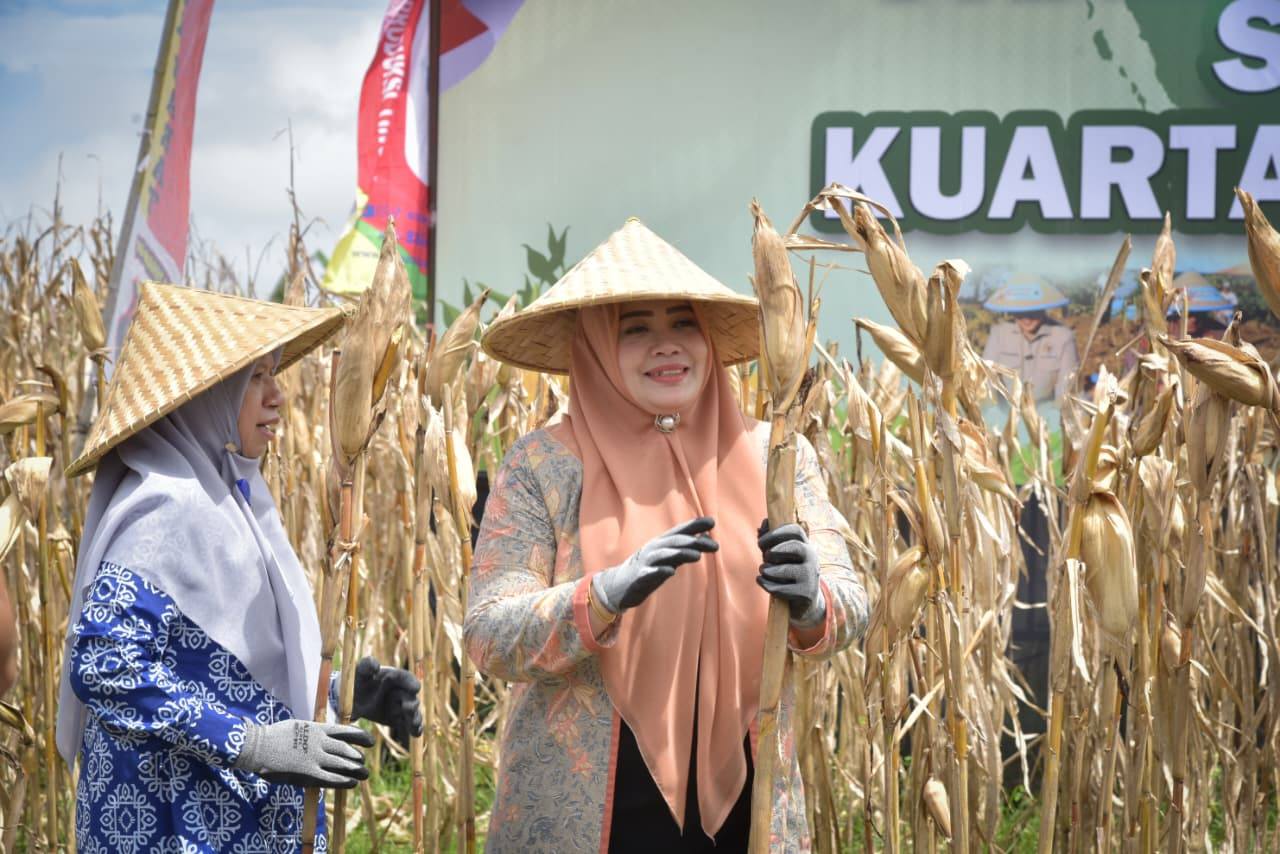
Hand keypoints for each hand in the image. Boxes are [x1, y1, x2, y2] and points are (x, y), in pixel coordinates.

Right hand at [234, 720, 374, 788]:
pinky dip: (343, 781)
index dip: (360, 737)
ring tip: (364, 774)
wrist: (257, 746)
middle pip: (346, 750)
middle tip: (364, 762)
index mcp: (317, 729)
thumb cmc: (274, 737)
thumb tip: (325, 735)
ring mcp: (314, 758)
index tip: (370, 741)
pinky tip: (351, 783)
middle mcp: (319, 742)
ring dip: (355, 769)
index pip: (345, 732)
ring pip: (341, 764)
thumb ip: (313, 732)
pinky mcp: (307, 773)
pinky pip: (330, 778)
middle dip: (357, 757)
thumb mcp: (298, 727)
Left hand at [352, 656, 423, 741]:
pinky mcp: (397, 719)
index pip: (406, 678)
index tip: (415, 688)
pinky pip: (407, 724)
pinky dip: (414, 729)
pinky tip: (416, 734)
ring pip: (412, 712)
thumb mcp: (359, 671)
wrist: (350, 699)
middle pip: (411, 697)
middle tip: (408, 708)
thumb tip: (376, 666)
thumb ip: (367, 665)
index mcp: (394, 676)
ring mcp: (400, 706)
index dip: (411, 683)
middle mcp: (400, 691)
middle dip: (412, 703)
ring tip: (414, 724)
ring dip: (415, 718)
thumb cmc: (356, 681)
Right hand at [592, 517, 717, 612]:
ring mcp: (646, 562)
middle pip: (675, 542)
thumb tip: (706, 539)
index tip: (712, 522)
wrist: (618, 586)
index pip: (680, 531)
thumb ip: (684, 550)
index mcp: (661, 543)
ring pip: (665, 555)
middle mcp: (653, 549)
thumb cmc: (647, 569)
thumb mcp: (667, 558)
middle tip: (715, 545)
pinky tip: (670, 572)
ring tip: (697, 556)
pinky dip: (660, 571)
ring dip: (681, 554)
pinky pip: (650, 573)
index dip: (695, 526)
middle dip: (694, 542)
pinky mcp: (640, 577)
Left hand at [757, 521, 825, 627]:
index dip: (776, 532)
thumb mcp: (777, 554)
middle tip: (765, 556)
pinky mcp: (806, 593)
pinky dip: (768, 584)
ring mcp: (811, 576)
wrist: (804, 600)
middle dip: (775, 551)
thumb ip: (769, 539)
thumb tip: (764, 523)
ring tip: (762, 570)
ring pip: (787, 570)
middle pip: (796, 547)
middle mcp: (812, 558)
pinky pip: (783, 588)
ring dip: (768, 570)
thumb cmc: (786, 571)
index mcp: (805, 544)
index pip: (795, 530)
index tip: (760, 541)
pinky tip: (760, 580)